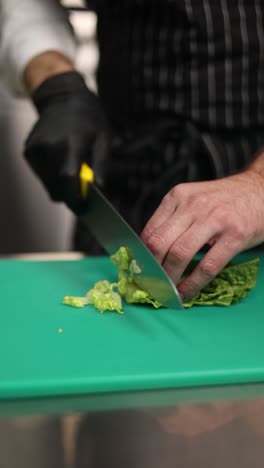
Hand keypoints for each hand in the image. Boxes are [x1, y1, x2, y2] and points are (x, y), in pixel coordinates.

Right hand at [24, 71, 109, 211]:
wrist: (62, 98)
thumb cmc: (89, 119)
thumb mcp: (104, 138)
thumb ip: (101, 164)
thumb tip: (100, 187)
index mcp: (71, 142)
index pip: (68, 178)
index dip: (75, 197)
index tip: (83, 207)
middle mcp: (50, 146)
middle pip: (56, 186)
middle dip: (69, 194)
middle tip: (80, 191)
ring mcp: (36, 149)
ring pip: (48, 183)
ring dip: (60, 184)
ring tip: (70, 168)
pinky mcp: (29, 151)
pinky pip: (41, 174)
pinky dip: (52, 175)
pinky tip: (60, 161)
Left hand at [141, 169, 263, 300]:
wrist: (260, 190)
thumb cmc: (224, 200)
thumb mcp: (193, 200)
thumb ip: (173, 220)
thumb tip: (150, 252)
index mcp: (178, 196)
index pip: (149, 231)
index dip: (141, 257)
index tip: (140, 272)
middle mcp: (193, 205)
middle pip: (159, 244)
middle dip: (151, 270)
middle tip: (151, 285)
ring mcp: (214, 220)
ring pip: (179, 255)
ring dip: (169, 279)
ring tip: (166, 291)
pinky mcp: (235, 235)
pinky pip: (207, 266)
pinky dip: (192, 284)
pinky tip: (186, 293)